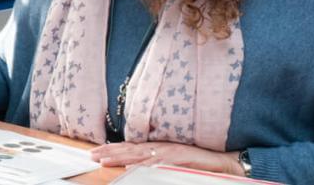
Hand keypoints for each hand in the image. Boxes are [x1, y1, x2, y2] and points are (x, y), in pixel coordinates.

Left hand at [89, 142, 243, 175]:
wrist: (221, 160)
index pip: (130, 147)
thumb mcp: (170, 160)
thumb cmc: (196, 162)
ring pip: (139, 155)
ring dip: (120, 157)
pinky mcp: (178, 159)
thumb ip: (154, 161)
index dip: (112, 149)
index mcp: (157, 147)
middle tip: (92, 155)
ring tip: (104, 160)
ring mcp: (168, 152)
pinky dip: (145, 164)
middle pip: (129, 149)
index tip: (96, 152)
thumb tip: (134, 164)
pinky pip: (159, 163)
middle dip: (109, 152)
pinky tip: (132, 166)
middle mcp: (160, 147)